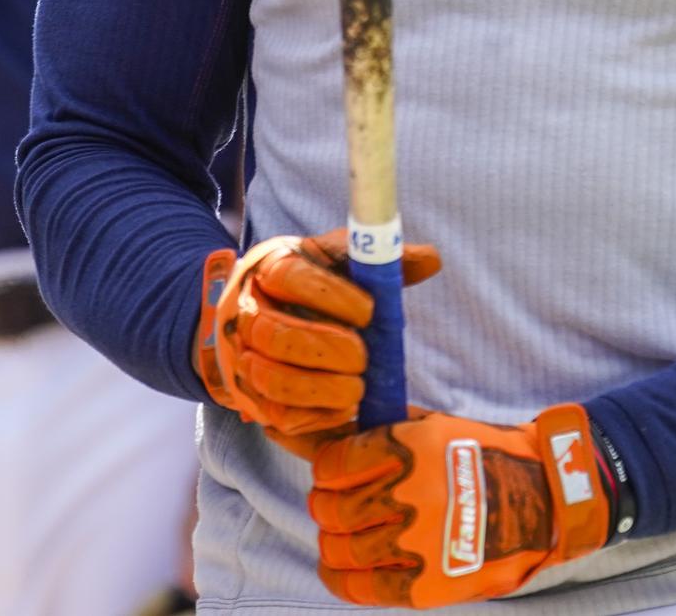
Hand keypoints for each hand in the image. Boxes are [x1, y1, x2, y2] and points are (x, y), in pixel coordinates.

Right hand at [194, 230, 441, 458]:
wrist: (267, 318)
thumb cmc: (313, 286)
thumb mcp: (340, 262)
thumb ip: (379, 262)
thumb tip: (432, 260)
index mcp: (270, 267)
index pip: (288, 276)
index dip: (330, 296)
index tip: (369, 312)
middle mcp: (247, 312)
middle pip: (275, 335)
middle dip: (326, 350)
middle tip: (363, 359)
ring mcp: (243, 358)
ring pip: (271, 381)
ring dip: (320, 389)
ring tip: (357, 389)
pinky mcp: (253, 399)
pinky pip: (278, 416)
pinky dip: (315, 416)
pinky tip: (342, 408)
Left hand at [309, 405, 612, 605]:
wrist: (544, 503)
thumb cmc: (490, 458)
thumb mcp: (443, 426)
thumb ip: (392, 429)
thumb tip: (342, 432)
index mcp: (412, 447)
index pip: (336, 463)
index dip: (327, 471)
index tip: (331, 476)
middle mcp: (411, 494)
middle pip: (334, 509)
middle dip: (325, 508)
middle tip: (331, 508)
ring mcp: (418, 542)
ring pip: (342, 548)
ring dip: (332, 543)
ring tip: (339, 538)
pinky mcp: (426, 583)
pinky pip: (363, 587)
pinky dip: (342, 579)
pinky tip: (341, 569)